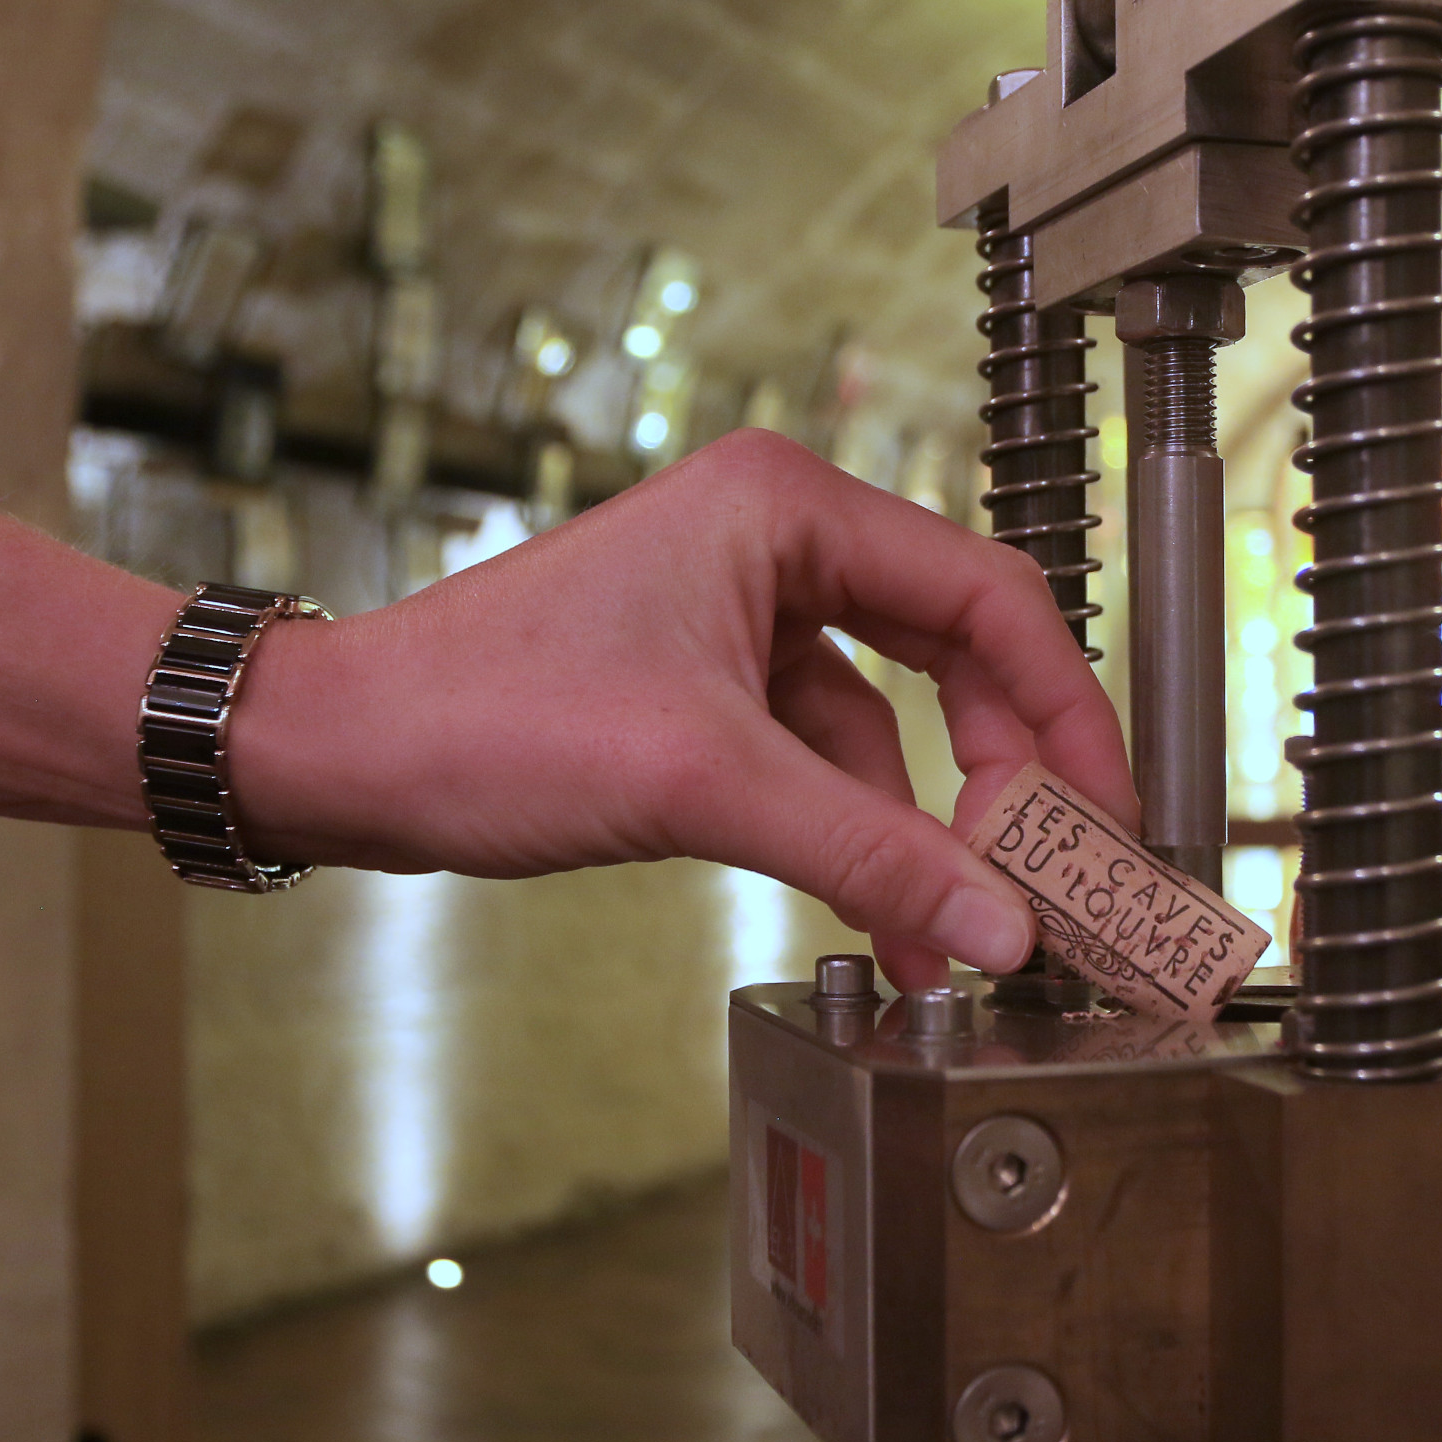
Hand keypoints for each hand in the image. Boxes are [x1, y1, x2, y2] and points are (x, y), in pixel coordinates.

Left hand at [230, 429, 1137, 988]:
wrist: (339, 755)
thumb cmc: (481, 715)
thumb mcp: (701, 784)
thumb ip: (870, 852)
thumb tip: (1001, 924)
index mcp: (788, 506)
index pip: (990, 597)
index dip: (1064, 715)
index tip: (1101, 816)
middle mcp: (778, 542)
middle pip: (957, 656)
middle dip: (1003, 778)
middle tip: (1054, 875)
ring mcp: (742, 616)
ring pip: (892, 722)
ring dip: (926, 830)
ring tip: (963, 935)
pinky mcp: (709, 689)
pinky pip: (824, 761)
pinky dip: (857, 835)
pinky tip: (887, 913)